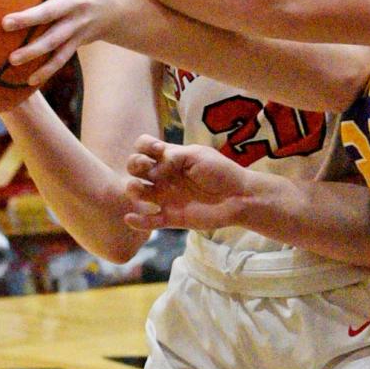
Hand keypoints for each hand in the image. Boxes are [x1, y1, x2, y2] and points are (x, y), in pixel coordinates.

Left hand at [2, 0, 132, 84]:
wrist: (120, 7)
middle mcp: (74, 2)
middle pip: (50, 12)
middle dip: (29, 19)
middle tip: (4, 23)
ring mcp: (77, 25)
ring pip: (54, 41)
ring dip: (34, 52)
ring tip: (11, 60)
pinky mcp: (77, 42)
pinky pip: (61, 58)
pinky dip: (45, 70)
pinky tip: (27, 81)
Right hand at [123, 134, 250, 230]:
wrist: (238, 196)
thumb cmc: (220, 171)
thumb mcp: (198, 155)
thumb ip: (174, 157)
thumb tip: (154, 168)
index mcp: (170, 157)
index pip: (145, 146)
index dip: (144, 145)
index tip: (158, 149)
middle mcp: (163, 176)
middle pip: (135, 167)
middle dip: (134, 164)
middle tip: (148, 168)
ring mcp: (165, 196)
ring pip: (137, 192)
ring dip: (132, 189)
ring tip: (141, 190)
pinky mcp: (170, 217)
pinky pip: (148, 222)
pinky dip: (136, 222)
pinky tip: (131, 217)